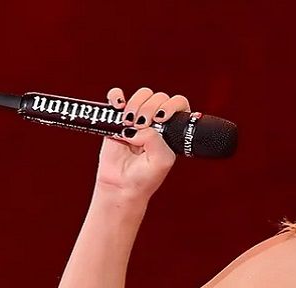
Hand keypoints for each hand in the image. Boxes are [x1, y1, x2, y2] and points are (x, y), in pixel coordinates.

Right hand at [94, 86, 192, 203]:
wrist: (122, 185)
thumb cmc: (145, 176)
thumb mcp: (161, 160)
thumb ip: (155, 139)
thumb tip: (138, 127)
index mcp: (173, 129)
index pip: (179, 104)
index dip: (170, 105)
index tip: (160, 119)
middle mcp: (157, 121)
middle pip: (158, 97)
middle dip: (150, 108)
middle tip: (141, 125)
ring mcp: (137, 117)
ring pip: (142, 94)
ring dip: (135, 104)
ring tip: (129, 123)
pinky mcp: (118, 118)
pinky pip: (117, 96)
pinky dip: (116, 97)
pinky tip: (117, 106)